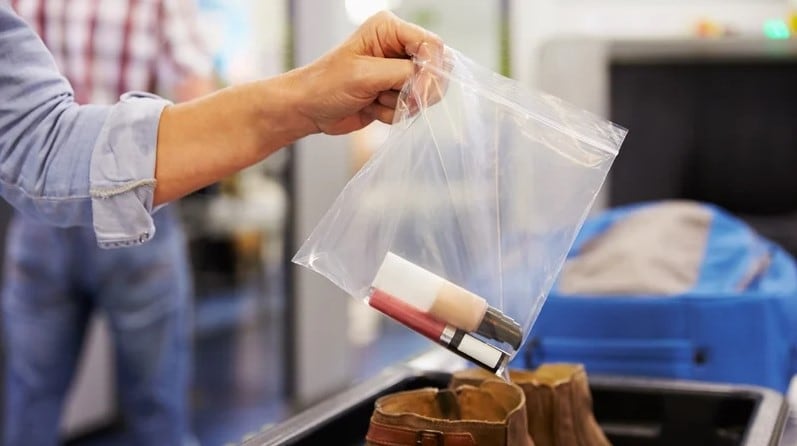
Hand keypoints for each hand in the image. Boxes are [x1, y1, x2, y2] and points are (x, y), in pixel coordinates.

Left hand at [288, 11, 443, 135]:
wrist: (308, 109)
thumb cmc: (326, 84)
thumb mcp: (365, 75)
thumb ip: (403, 73)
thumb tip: (432, 80)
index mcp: (389, 29)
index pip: (431, 44)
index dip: (431, 69)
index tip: (419, 92)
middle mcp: (397, 47)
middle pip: (435, 68)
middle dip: (417, 90)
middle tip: (392, 98)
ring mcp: (397, 71)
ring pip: (425, 92)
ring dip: (400, 103)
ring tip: (373, 99)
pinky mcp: (395, 93)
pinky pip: (412, 107)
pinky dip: (393, 114)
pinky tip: (371, 107)